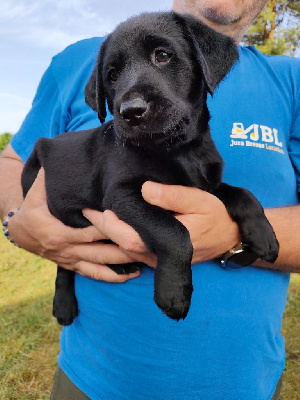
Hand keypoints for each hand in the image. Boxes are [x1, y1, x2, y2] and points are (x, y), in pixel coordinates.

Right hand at [8, 169, 139, 281]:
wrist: (21, 235)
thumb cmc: (31, 212)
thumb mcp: (35, 195)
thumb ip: (47, 180)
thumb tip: (56, 162)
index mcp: (59, 234)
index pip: (90, 231)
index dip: (108, 227)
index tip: (128, 222)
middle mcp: (68, 250)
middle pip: (101, 251)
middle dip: (124, 248)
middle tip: (147, 243)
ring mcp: (73, 260)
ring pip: (102, 265)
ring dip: (124, 263)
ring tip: (146, 259)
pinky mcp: (75, 266)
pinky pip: (95, 275)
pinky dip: (113, 276)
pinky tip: (132, 274)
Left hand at [83, 181, 240, 265]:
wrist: (228, 236)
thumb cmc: (215, 216)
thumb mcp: (199, 201)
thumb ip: (174, 196)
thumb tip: (146, 189)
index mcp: (168, 242)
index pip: (131, 238)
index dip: (112, 226)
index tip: (98, 208)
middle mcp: (158, 254)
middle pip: (123, 246)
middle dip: (102, 228)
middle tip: (86, 210)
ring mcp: (156, 257)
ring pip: (126, 250)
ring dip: (108, 235)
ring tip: (91, 217)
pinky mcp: (157, 255)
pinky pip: (132, 249)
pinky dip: (118, 238)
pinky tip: (109, 226)